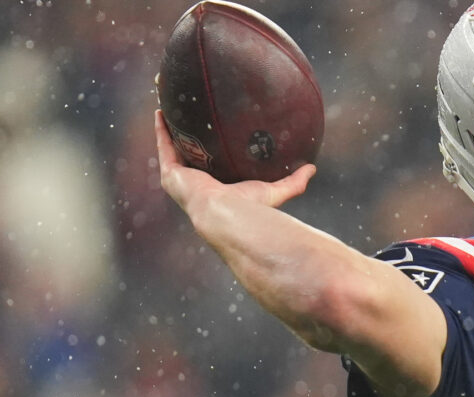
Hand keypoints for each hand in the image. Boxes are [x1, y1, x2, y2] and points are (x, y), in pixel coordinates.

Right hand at [154, 109, 314, 213]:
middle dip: (188, 134)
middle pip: (190, 152)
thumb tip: (312, 169)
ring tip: (172, 105)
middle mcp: (197, 182)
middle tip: (191, 112)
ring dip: (171, 126)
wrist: (227, 215)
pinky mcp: (171, 174)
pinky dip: (161, 129)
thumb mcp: (274, 190)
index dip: (211, 148)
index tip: (214, 130)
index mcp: (217, 187)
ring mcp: (181, 178)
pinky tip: (162, 110)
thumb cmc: (251, 209)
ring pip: (173, 146)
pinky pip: (164, 146)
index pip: (213, 163)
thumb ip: (293, 182)